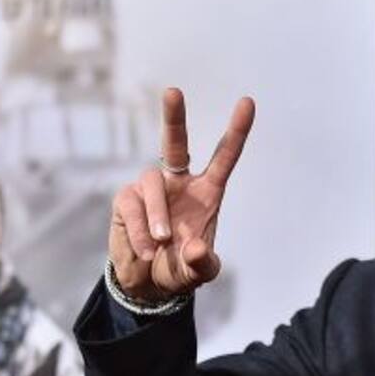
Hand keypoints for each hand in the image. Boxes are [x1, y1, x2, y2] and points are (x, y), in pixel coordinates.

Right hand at [109, 88, 254, 301]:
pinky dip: (140, 232)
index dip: (236, 130)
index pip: (223, 156)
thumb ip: (202, 263)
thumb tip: (195, 248)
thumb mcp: (199, 272)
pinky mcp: (126, 201)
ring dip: (157, 215)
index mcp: (206, 192)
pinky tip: (146, 251)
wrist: (147, 284)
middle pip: (175, 143)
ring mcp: (150, 189)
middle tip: (173, 91)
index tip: (248, 102)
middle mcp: (178, 182)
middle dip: (174, 116)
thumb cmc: (180, 268)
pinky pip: (132, 207)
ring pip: (152, 183)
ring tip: (160, 244)